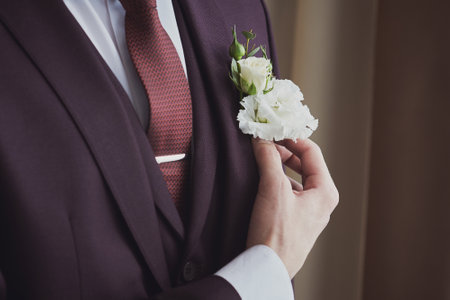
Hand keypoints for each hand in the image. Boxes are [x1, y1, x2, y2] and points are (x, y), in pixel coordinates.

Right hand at [246, 138, 338, 278]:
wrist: (267, 268)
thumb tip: (262, 139)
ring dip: (279, 167)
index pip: (311, 152)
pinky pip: (289, 193)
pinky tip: (262, 184)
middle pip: (305, 164)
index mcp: (325, 191)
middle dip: (284, 153)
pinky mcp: (296, 221)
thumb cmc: (276, 234)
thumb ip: (269, 159)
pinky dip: (276, 183)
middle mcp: (321, 201)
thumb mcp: (273, 189)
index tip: (272, 132)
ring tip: (261, 162)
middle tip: (264, 146)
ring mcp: (309, 212)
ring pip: (295, 178)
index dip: (291, 138)